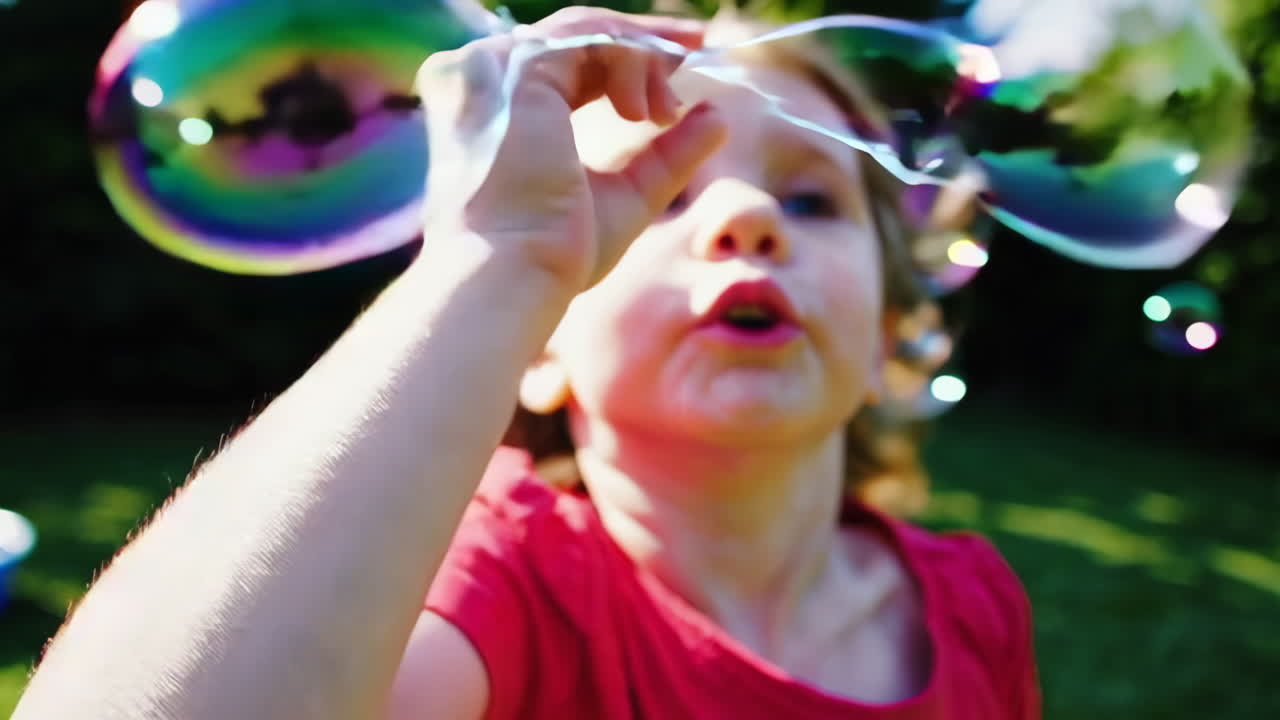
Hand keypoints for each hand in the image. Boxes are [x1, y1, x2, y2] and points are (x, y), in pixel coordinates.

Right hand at [416, 7, 728, 292]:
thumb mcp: (627, 193)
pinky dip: (632, 61)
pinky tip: (648, 111)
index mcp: (497, 107)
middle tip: (695, 49)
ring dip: (642, 62)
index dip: (626, 57)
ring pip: (588, 32)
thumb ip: (668, 153)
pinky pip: (591, 38)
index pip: (566, 59)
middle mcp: (485, 78)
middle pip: (577, 35)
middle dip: (644, 44)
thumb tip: (718, 116)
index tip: (677, 69)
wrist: (515, 275)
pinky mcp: (516, 68)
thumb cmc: (555, 253)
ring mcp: (493, 68)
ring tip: (663, 114)